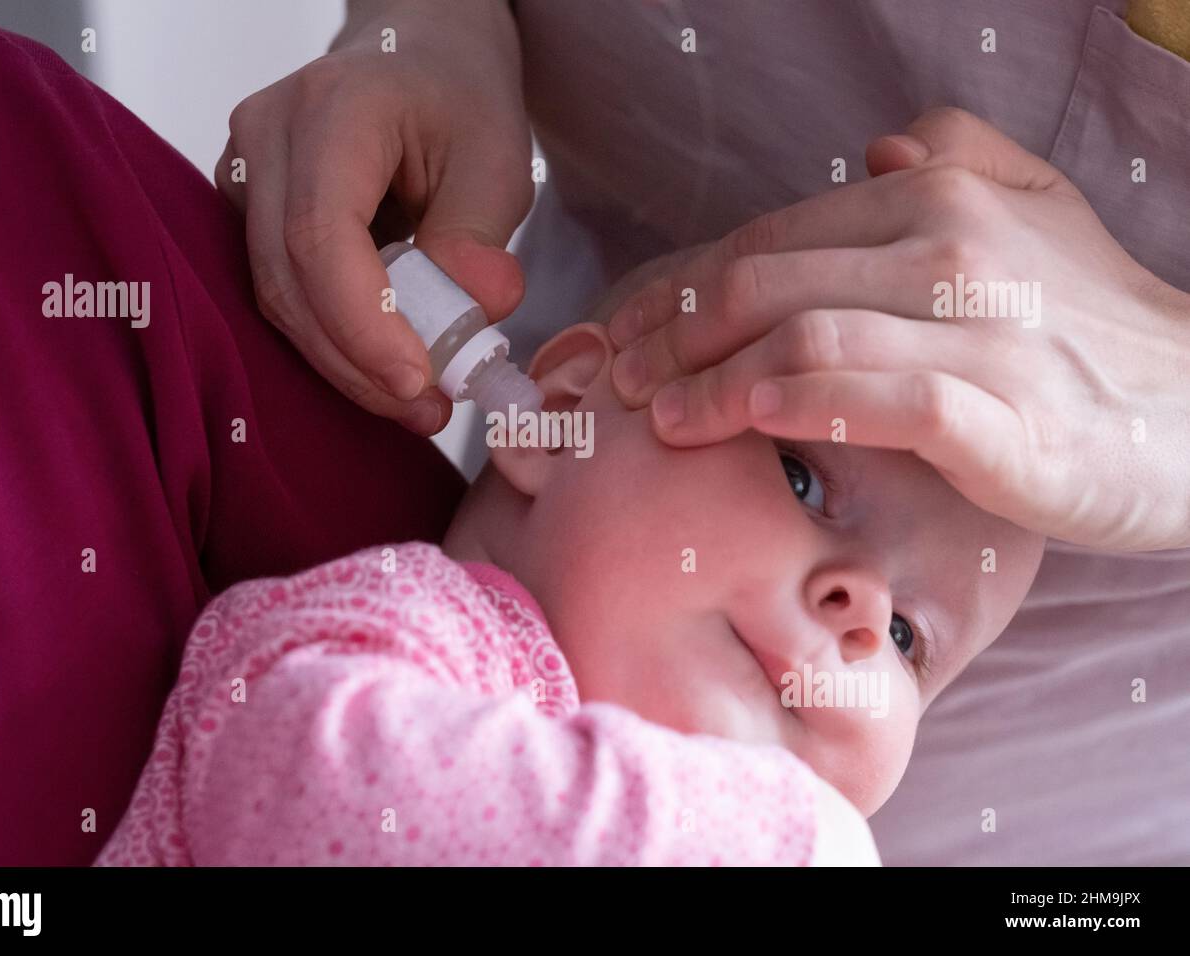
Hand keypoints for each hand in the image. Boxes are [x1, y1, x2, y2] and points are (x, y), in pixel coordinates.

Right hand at [216, 0, 532, 433]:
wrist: (418, 56)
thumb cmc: (460, 99)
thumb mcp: (499, 159)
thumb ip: (480, 238)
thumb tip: (471, 315)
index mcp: (332, 108)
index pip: (320, 235)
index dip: (362, 323)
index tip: (418, 383)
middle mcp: (266, 135)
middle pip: (288, 280)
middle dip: (357, 363)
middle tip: (429, 410)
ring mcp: (243, 172)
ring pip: (276, 297)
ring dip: (345, 362)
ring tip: (418, 397)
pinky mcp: (247, 210)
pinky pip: (280, 293)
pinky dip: (332, 339)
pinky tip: (382, 362)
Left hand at [607, 108, 1189, 550]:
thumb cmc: (1098, 325)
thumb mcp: (1039, 214)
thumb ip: (960, 159)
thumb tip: (873, 150)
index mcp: (940, 200)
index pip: (772, 237)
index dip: (686, 287)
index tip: (631, 331)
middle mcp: (954, 251)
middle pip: (768, 282)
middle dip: (675, 335)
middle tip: (619, 381)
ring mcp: (983, 335)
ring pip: (808, 335)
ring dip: (713, 378)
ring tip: (659, 417)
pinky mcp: (1008, 421)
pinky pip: (885, 398)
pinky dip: (806, 401)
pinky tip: (751, 419)